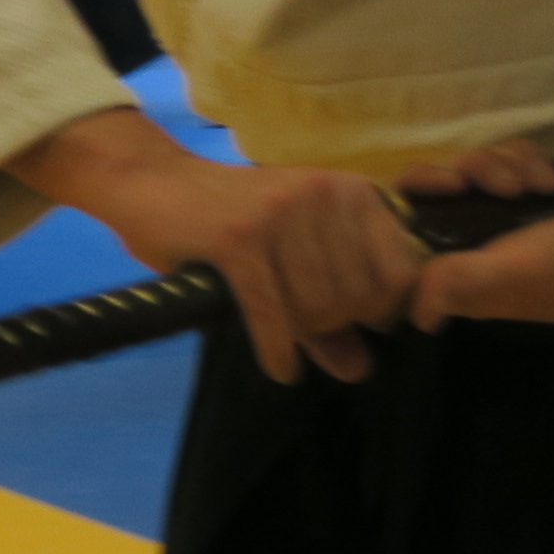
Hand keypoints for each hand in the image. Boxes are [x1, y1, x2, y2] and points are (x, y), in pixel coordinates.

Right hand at [16, 107, 426, 384]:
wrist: (151, 184)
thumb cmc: (226, 221)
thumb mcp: (290, 259)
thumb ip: (331, 313)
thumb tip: (361, 370)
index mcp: (352, 191)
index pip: (401, 273)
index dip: (382, 310)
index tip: (357, 322)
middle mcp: (325, 195)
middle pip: (358, 298)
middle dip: (333, 325)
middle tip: (301, 323)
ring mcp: (282, 213)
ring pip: (318, 307)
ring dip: (301, 336)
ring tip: (280, 329)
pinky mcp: (240, 238)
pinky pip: (274, 313)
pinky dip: (277, 350)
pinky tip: (278, 365)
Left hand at [393, 137, 553, 333]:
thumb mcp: (515, 276)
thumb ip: (461, 284)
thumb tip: (416, 316)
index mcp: (460, 273)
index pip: (409, 230)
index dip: (420, 197)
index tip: (451, 183)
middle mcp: (474, 248)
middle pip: (441, 185)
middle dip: (476, 171)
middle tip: (508, 185)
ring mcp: (501, 221)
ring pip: (477, 166)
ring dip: (508, 166)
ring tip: (543, 186)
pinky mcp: (529, 200)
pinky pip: (508, 162)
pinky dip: (530, 164)